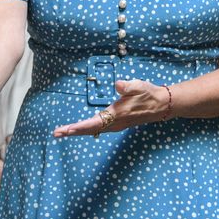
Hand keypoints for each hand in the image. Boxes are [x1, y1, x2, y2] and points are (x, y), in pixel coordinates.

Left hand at [52, 80, 168, 137]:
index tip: (67, 130)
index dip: (79, 127)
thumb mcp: (139, 86)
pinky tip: (81, 129)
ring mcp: (116, 124)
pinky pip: (99, 128)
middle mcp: (115, 122)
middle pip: (90, 129)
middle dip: (73, 131)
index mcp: (116, 114)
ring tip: (63, 132)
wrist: (162, 104)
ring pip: (93, 130)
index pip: (94, 123)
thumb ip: (128, 86)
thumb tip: (118, 84)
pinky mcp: (118, 123)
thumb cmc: (149, 94)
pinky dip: (87, 129)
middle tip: (56, 133)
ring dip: (78, 131)